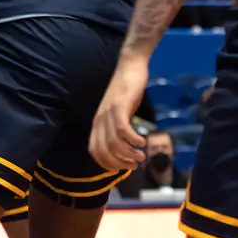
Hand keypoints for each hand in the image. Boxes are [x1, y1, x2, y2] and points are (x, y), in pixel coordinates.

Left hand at [88, 54, 149, 171]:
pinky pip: (123, 130)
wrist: (129, 66)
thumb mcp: (119, 113)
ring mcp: (108, 113)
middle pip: (103, 151)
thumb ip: (118, 128)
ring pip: (114, 144)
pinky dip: (133, 140)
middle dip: (119, 164)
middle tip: (134, 165)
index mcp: (98, 123)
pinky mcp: (119, 106)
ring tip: (140, 156)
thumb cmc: (126, 91)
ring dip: (128, 155)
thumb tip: (125, 147)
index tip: (121, 170)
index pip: (94, 151)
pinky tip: (142, 142)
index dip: (106, 164)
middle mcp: (100, 120)